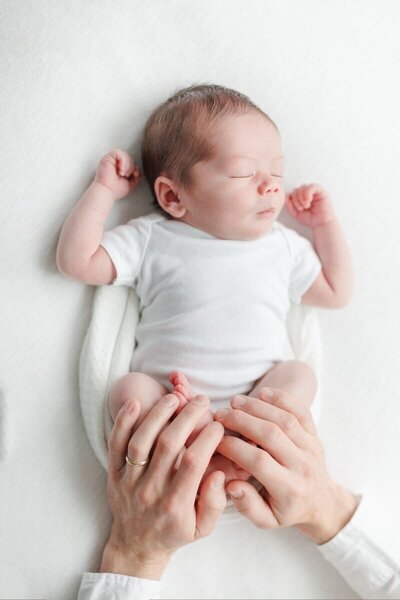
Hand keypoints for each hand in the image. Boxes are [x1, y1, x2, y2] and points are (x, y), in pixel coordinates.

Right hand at [94, 149, 141, 199]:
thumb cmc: (114, 190)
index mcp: (120, 168)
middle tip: (125, 175)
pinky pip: (119, 153)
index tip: (134, 175)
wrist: (106, 191)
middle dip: (131, 167)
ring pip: (125, 154)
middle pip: (129, 158)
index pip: (131, 162)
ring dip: (127, 165)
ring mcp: (111, 160)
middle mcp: (115, 163)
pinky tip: (120, 170)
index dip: (135, 168)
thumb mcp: (131, 184)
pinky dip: (123, 161)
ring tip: (122, 173)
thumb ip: (136, 177)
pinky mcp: (107, 157)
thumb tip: (138, 171)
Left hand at [101, 393, 226, 578]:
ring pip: (141, 440)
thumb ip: (215, 502)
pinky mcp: (114, 473)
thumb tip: (218, 473)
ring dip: (157, 414)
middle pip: (168, 444)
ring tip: (174, 397)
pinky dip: (123, 422)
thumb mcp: (202, 528)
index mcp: (175, 504)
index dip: (207, 439)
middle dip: (187, 417)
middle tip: (202, 401)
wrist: (136, 547)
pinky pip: (115, 444)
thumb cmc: (174, 533)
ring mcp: (129, 481)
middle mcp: (150, 490)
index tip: (218, 425)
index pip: (192, 463)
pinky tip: (135, 402)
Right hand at [214, 388, 358, 542]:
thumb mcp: (266, 520)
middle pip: (270, 435)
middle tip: (220, 415)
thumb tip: (230, 484)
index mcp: (289, 488)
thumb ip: (247, 505)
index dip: (234, 448)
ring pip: (284, 419)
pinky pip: (301, 411)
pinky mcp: (314, 434)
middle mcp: (302, 465)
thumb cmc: (287, 509)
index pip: (259, 462)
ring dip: (257, 407)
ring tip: (235, 402)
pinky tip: (263, 393)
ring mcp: (311, 447)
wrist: (321, 502)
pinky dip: (283, 399)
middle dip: (242, 421)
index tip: (216, 441)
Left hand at [285, 184, 335, 228]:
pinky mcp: (320, 190)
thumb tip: (285, 196)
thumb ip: (289, 205)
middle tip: (302, 208)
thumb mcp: (295, 213)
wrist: (321, 224)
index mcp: (301, 197)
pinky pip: (311, 187)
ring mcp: (313, 191)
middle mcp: (307, 193)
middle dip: (296, 200)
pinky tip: (309, 201)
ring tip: (306, 206)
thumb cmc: (310, 219)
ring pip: (302, 188)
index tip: (297, 209)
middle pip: (296, 190)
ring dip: (302, 198)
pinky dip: (307, 194)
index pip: (292, 193)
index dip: (292, 200)